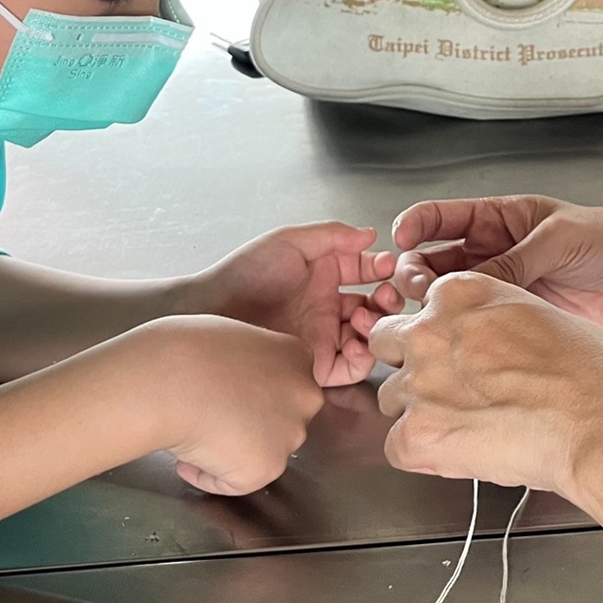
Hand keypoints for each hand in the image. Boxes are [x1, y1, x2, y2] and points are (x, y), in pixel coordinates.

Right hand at [146, 315, 324, 496]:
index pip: (283, 385)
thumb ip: (251, 360)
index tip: (226, 394)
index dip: (251, 394)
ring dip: (231, 450)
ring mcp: (290, 435)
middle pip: (280, 420)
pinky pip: (235, 482)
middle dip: (251, 423)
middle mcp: (304, 397)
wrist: (171, 381)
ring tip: (195, 435)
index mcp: (296, 357)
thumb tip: (236, 377)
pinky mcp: (266, 468)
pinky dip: (208, 476)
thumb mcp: (233, 336)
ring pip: (260, 452)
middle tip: (212, 417)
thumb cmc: (186, 350)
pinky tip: (187, 456)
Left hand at [188, 223, 400, 387]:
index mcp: (323, 275)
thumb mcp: (290, 242)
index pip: (365, 271)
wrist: (213, 311)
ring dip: (376, 326)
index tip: (390, 265)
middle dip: (388, 299)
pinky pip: (351, 367)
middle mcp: (326, 306)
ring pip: (368, 336)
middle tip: (386, 295)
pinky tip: (356, 342)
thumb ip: (332, 236)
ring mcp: (323, 336)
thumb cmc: (245, 273)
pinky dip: (363, 357)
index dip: (382, 268)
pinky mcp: (316, 365)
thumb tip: (371, 235)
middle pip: (373, 306)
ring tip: (364, 316)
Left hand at [370, 272, 602, 507]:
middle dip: (412, 367)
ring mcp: (418, 383)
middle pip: (389, 345)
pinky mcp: (417, 434)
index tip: (460, 357)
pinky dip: (423, 456)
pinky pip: (396, 447)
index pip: (423, 310)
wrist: (600, 421)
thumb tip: (490, 347)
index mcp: (461, 293)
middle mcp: (429, 330)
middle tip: (453, 392)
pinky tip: (463, 455)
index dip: (441, 339)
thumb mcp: (539, 316)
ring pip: (391, 398)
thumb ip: (496, 324)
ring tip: (470, 429)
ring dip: (419, 413)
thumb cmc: (590, 373)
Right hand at [391, 197, 602, 333]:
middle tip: (420, 288)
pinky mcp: (511, 320)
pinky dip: (460, 332)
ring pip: (447, 298)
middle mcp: (489, 253)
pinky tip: (458, 338)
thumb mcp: (558, 238)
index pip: (439, 218)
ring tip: (432, 315)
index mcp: (496, 219)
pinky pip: (475, 326)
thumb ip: (515, 258)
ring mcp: (498, 288)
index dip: (414, 226)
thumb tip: (473, 281)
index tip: (400, 238)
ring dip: (432, 306)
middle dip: (416, 273)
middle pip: (432, 262)